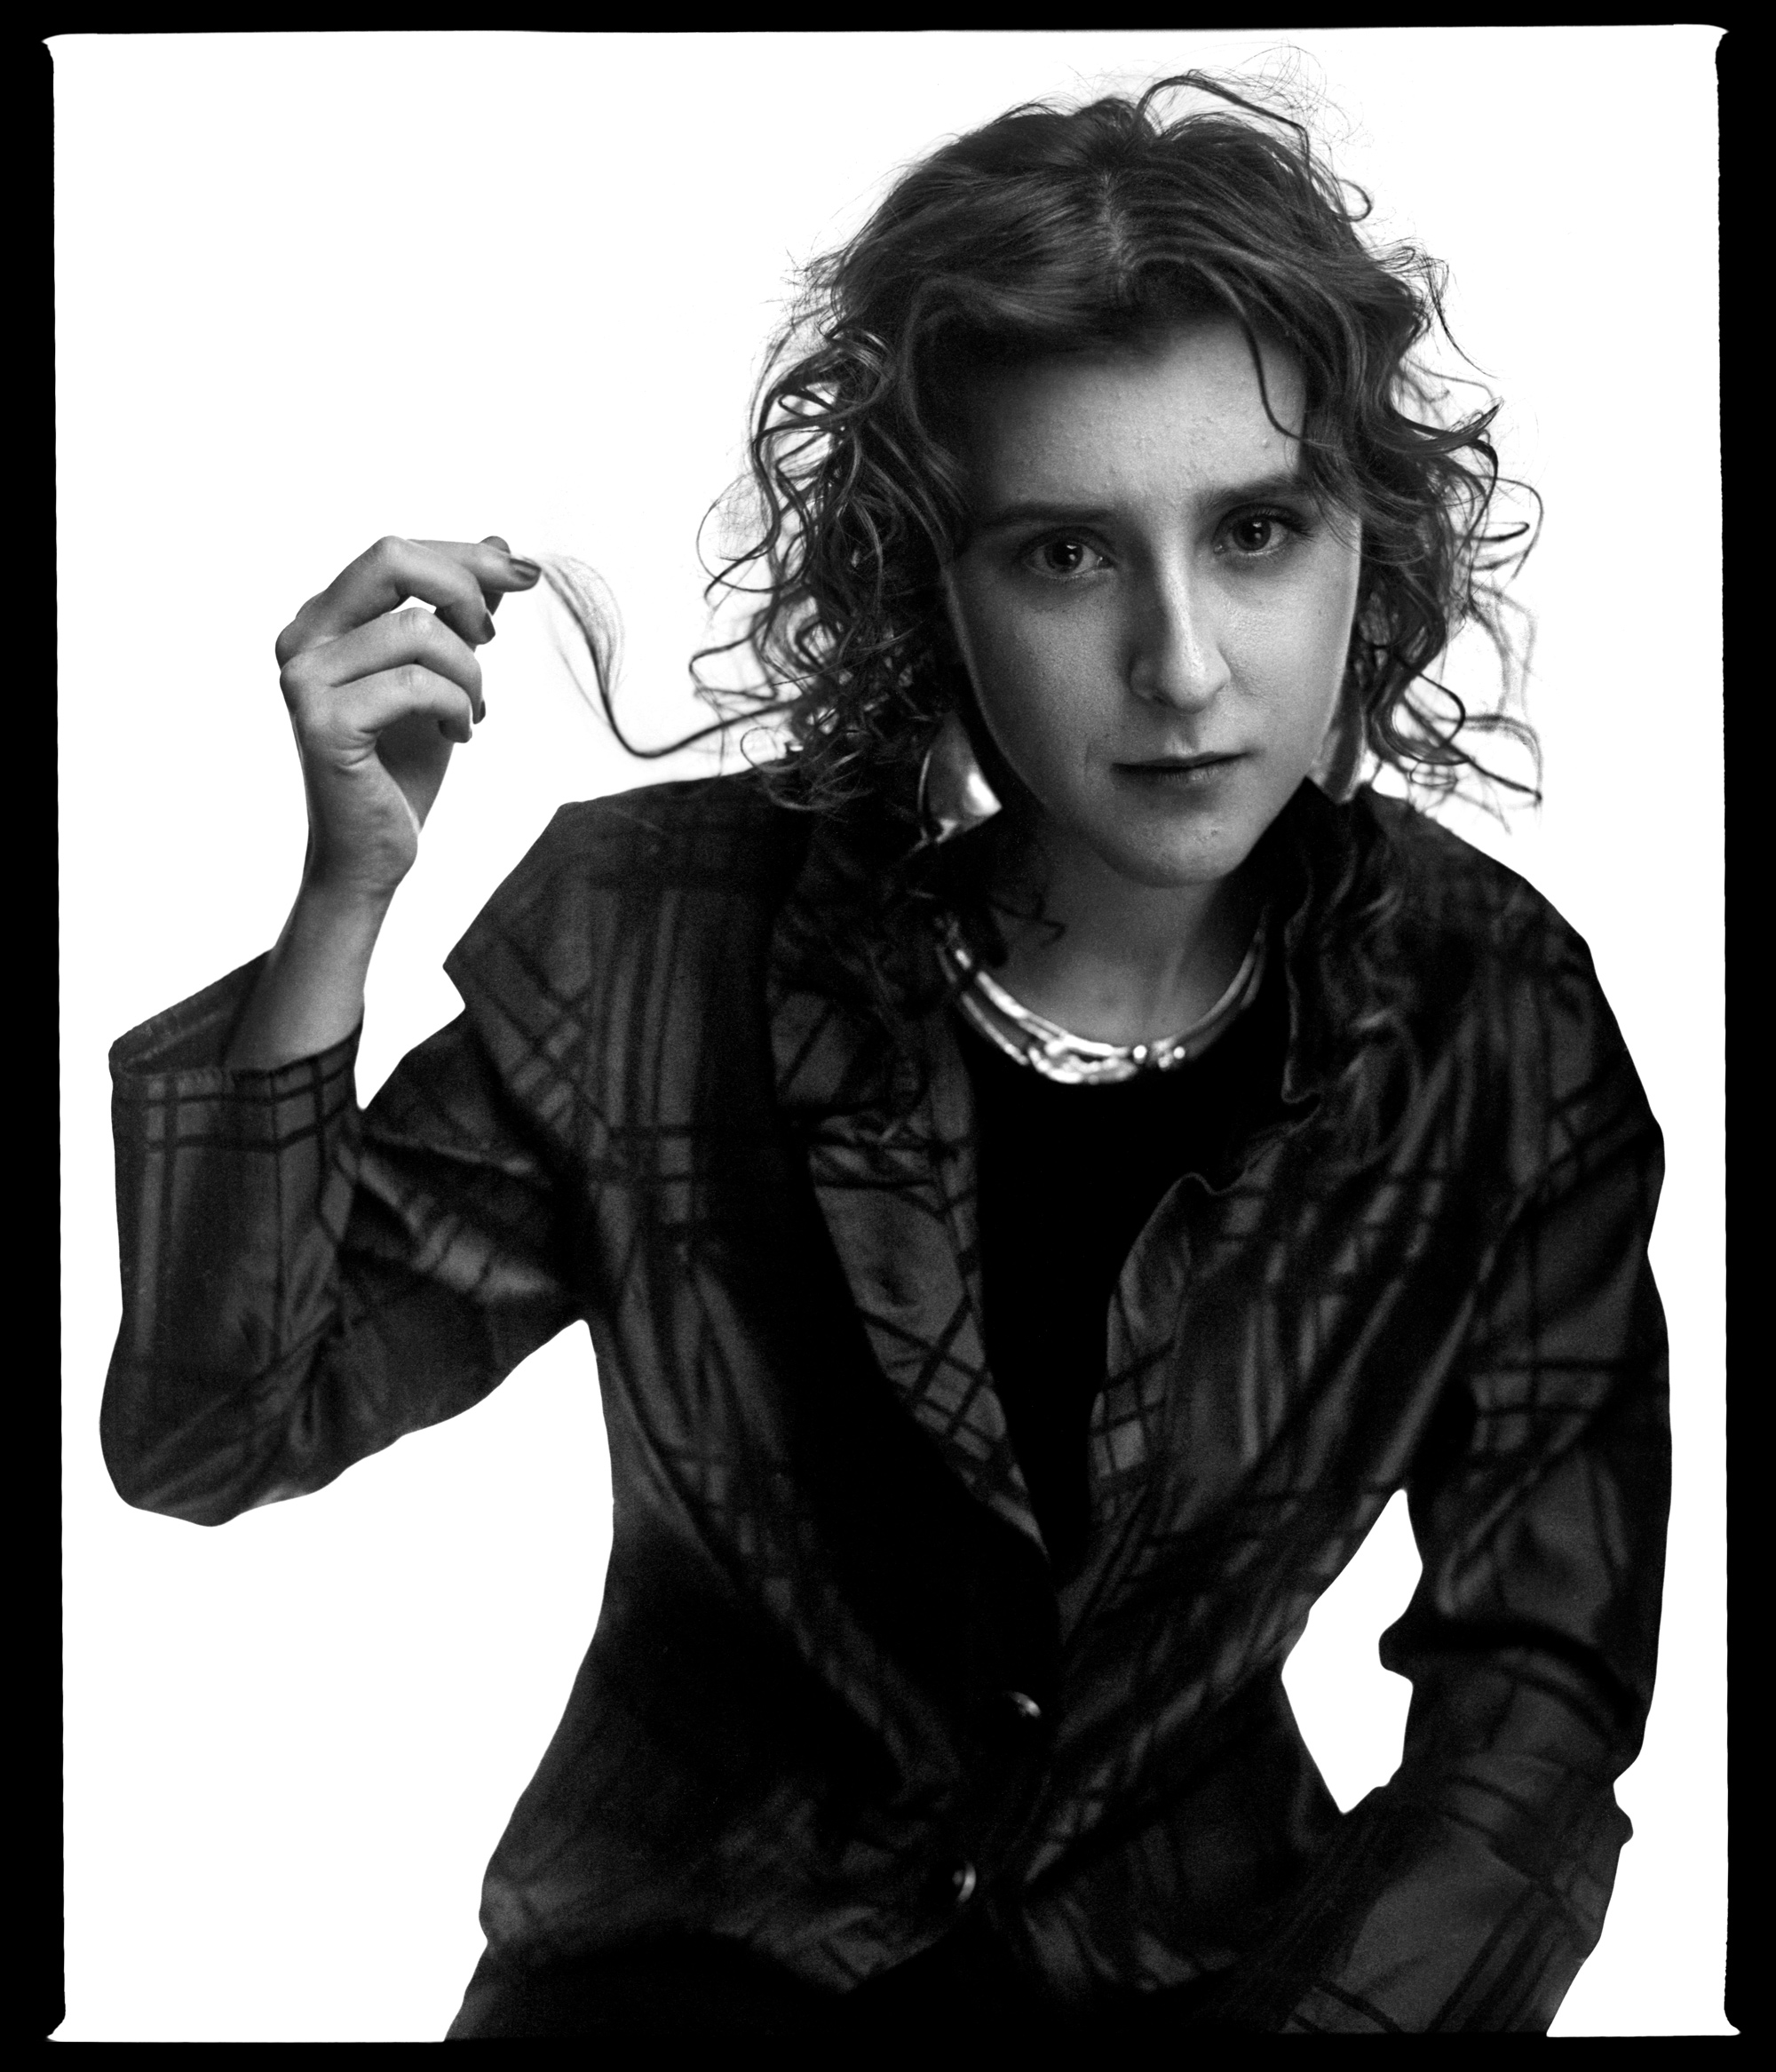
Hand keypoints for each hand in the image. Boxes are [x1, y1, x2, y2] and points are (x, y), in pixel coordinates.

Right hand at [274, 534, 541, 901]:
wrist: (372, 852)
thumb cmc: (403, 765)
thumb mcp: (444, 674)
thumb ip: (458, 611)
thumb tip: (498, 540)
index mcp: (323, 619)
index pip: (395, 552)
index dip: (468, 556)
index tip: (527, 575)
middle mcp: (302, 638)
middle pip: (390, 557)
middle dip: (464, 588)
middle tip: (491, 642)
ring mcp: (304, 678)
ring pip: (418, 629)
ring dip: (469, 673)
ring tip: (471, 713)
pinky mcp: (322, 722)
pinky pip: (416, 684)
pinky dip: (457, 708)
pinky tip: (458, 737)